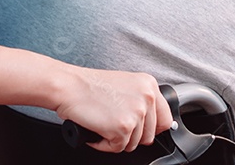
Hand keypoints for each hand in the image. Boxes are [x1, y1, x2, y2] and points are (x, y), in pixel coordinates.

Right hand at [55, 67, 172, 152]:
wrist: (69, 86)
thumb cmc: (90, 86)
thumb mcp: (126, 85)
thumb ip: (141, 101)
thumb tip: (152, 123)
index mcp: (149, 85)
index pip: (165, 119)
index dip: (151, 129)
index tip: (139, 129)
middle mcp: (147, 98)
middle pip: (149, 136)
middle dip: (130, 136)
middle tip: (112, 124)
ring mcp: (136, 113)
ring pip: (133, 144)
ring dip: (116, 139)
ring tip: (103, 123)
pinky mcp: (123, 128)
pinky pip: (118, 148)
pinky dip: (104, 144)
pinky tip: (96, 129)